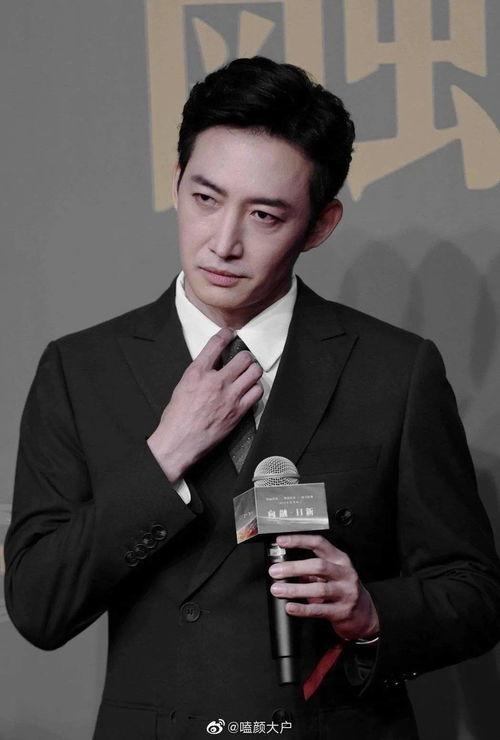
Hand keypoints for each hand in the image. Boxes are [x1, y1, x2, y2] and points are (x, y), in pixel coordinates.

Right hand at [147, 327, 262, 482]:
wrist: (179, 442)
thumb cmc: (176, 418)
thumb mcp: (182, 386)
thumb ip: (198, 374)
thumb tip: (211, 367)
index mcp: (197, 373)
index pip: (215, 345)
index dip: (225, 335)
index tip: (229, 334)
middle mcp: (215, 381)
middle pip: (243, 358)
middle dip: (245, 356)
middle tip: (244, 359)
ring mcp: (229, 397)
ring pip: (254, 373)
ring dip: (253, 371)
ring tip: (249, 373)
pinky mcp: (238, 411)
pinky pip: (257, 393)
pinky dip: (255, 388)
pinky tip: (250, 390)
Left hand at [268, 534, 379, 640]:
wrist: (363, 614)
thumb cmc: (343, 589)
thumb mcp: (332, 573)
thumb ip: (311, 569)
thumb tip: (285, 566)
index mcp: (340, 559)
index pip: (319, 543)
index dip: (299, 540)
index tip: (282, 541)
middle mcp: (344, 573)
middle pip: (318, 566)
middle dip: (294, 568)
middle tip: (275, 571)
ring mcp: (345, 592)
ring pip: (319, 588)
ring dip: (294, 589)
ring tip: (278, 589)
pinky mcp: (342, 611)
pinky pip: (319, 609)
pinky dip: (302, 609)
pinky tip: (290, 607)